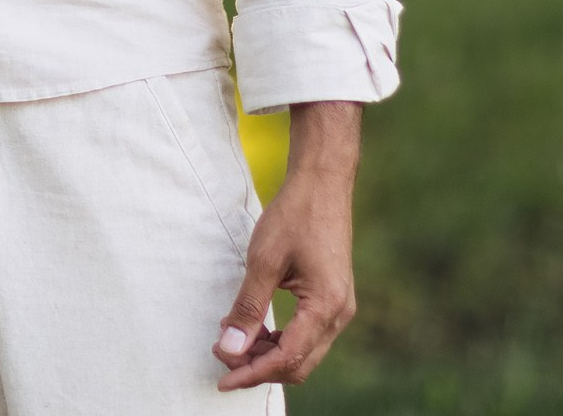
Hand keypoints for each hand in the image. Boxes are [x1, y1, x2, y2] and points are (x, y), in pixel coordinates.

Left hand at [215, 100, 360, 389]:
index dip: (252, 373)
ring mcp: (340, 307)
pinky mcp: (333, 298)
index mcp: (326, 306)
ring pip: (304, 352)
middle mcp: (340, 314)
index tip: (223, 378)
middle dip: (260, 369)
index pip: (287, 357)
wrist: (323, 183)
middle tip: (223, 360)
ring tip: (234, 342)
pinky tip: (255, 329)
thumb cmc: (295, 215)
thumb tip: (230, 348)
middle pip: (299, 363)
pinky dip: (281, 340)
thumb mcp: (264, 261)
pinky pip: (308, 335)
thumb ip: (248, 308)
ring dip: (269, 355)